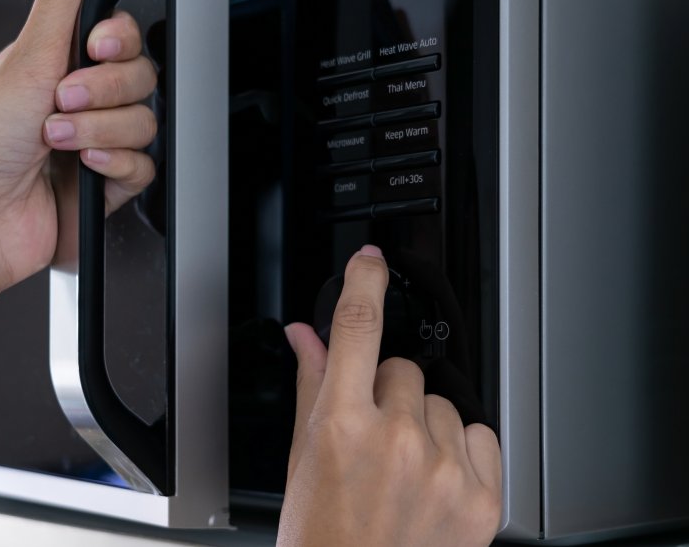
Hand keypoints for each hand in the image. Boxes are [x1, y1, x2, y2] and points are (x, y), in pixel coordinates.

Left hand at [0, 0, 156, 383]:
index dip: (119, 40)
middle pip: (141, 75)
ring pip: (145, 120)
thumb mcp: (23, 60)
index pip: (121, 35)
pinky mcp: (110, 182)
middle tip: (62, 100)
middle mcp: (82, 100)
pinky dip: (114, 162)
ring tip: (58, 140)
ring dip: (100, 128)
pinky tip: (85, 165)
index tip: (95, 48)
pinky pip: (144, 163)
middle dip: (103, 90)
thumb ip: (62, 3)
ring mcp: (98, 141)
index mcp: (59, 63)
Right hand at [277, 246, 501, 546]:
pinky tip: (431, 477)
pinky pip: (478, 433)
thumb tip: (304, 337)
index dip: (363, 282)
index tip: (369, 262)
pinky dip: (457, 448)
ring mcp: (442, 468)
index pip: (356, 328)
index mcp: (341, 426)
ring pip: (440, 402)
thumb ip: (312, 386)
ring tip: (401, 468)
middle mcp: (396, 440)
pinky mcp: (480, 495)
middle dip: (385, 390)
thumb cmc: (321, 537)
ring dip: (422, 422)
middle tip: (370, 436)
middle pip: (403, 368)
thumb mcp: (302, 459)